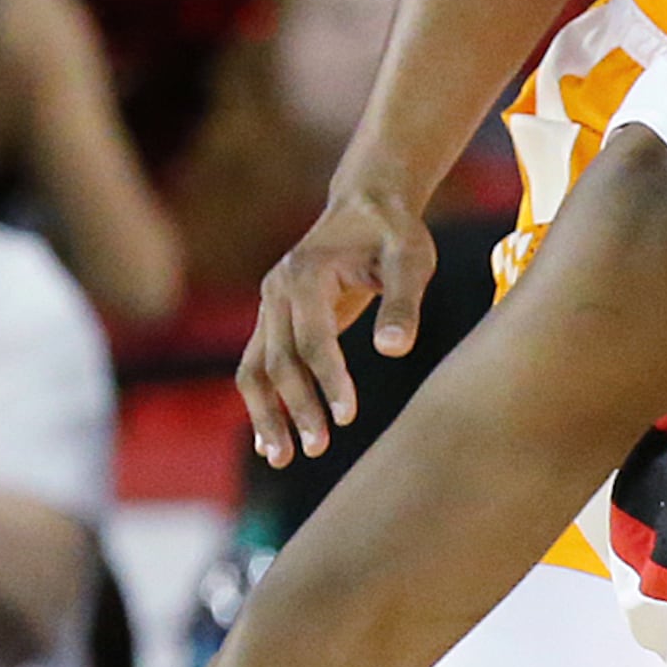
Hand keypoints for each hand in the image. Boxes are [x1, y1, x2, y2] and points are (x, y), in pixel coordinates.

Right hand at [238, 180, 437, 466]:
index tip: (349, 416)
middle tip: (320, 449)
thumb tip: (395, 349)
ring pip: (256, 368)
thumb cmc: (395, 234)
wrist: (366, 207)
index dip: (329, 379)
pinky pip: (258, 366)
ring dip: (266, 414)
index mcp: (306, 274)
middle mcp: (277, 291)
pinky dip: (263, 402)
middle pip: (278, 360)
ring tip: (281, 459)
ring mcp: (269, 306)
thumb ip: (402, 302)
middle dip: (297, 407)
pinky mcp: (274, 319)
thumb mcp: (411, 260)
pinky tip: (270, 441)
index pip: (313, 339)